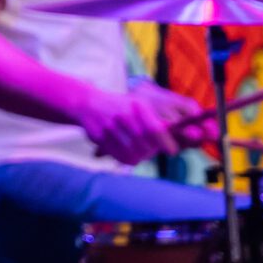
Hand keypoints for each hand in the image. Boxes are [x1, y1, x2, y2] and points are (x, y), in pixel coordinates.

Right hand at [75, 80, 196, 165]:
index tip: (171, 151)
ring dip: (141, 156)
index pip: (156, 130)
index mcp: (137, 106)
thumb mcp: (140, 105)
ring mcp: (110, 127)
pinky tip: (128, 152)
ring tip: (139, 150)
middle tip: (151, 149)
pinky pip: (120, 156)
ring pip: (134, 154)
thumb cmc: (122, 107)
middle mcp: (123, 116)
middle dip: (152, 151)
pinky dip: (128, 159)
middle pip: (145, 145)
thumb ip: (157, 122)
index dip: (166, 143)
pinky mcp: (100, 137)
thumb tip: (173, 143)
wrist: (88, 103)